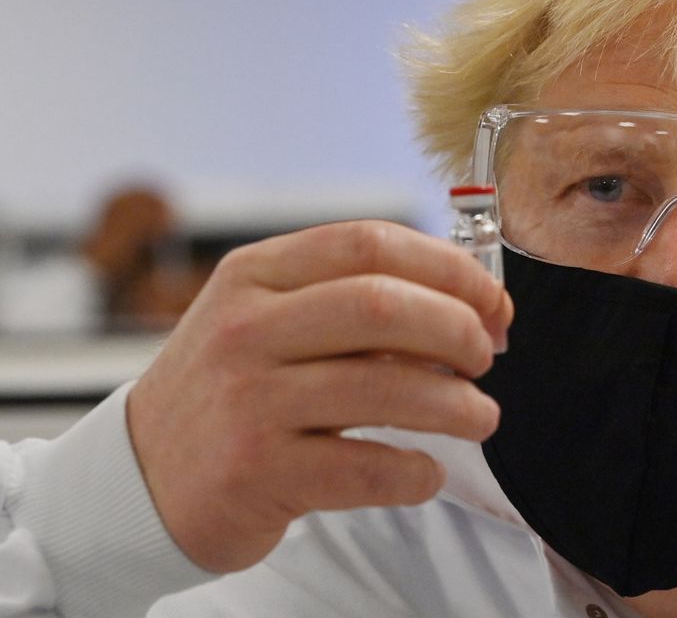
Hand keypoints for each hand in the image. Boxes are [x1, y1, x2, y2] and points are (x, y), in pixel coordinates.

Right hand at [125, 220, 512, 572]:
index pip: (370, 243)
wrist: (140, 479)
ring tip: (480, 416)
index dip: (450, 269)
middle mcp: (245, 329)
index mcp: (255, 276)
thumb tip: (468, 302)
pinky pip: (367, 466)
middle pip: (383, 305)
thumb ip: (350, 301)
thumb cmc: (228, 393)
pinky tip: (426, 471)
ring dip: (457, 404)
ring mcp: (248, 400)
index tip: (491, 302)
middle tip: (485, 357)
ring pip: (385, 386)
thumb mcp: (267, 321)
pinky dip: (415, 472)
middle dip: (459, 329)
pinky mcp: (257, 472)